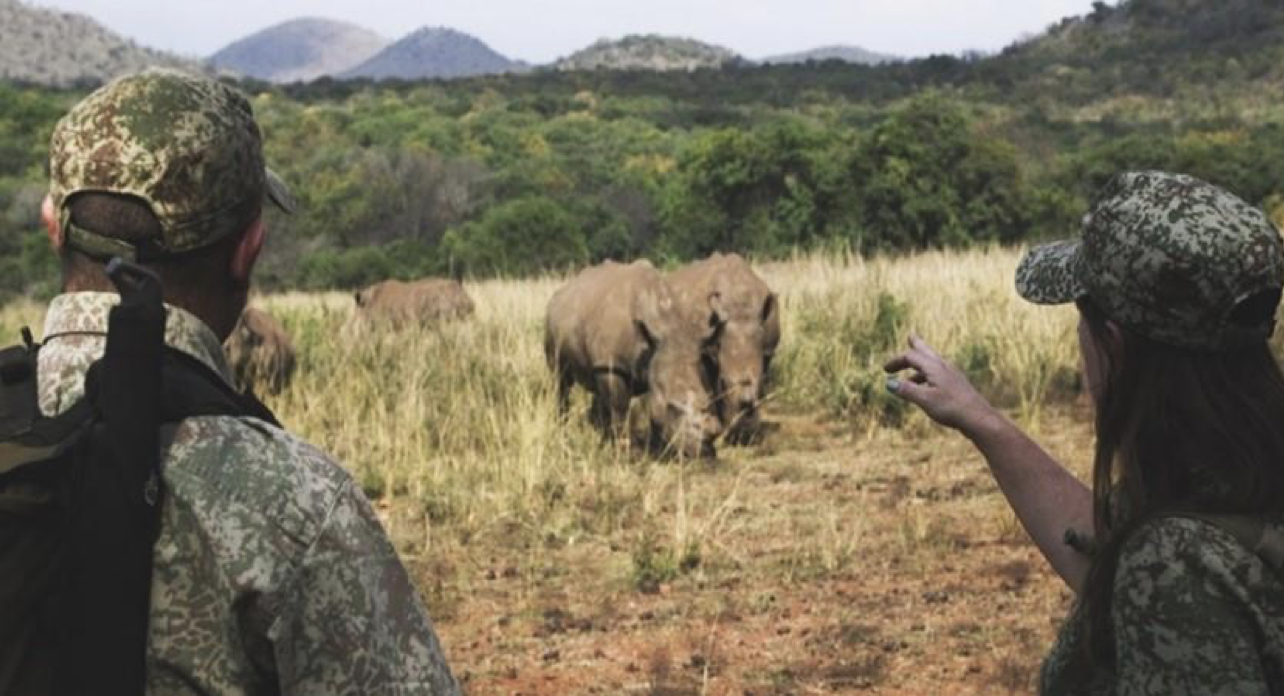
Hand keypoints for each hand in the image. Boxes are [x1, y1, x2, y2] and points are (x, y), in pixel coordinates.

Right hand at [883, 335, 998, 436]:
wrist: (978, 418)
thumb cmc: (951, 408)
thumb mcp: (925, 400)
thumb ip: (907, 390)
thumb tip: (889, 383)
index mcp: (934, 367)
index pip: (911, 357)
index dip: (897, 361)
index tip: (885, 370)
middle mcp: (944, 367)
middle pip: (927, 352)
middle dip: (916, 346)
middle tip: (911, 337)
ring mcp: (952, 376)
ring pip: (933, 364)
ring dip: (920, 365)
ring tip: (910, 373)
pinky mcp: (957, 386)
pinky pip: (939, 375)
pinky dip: (928, 376)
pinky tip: (927, 388)